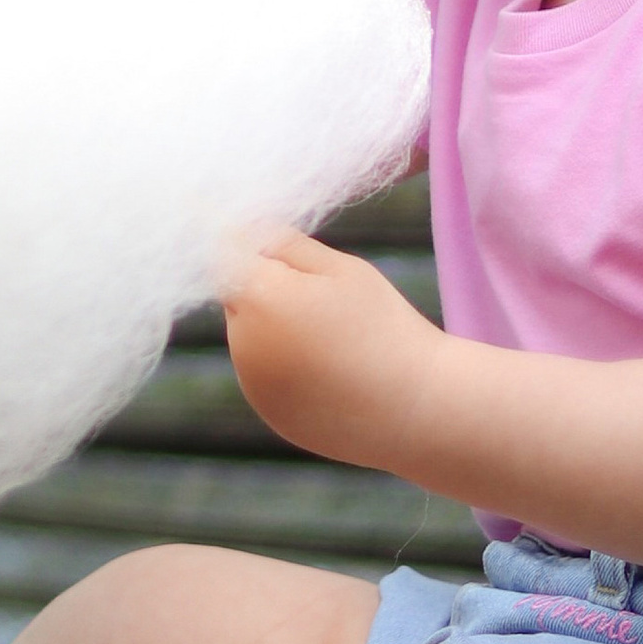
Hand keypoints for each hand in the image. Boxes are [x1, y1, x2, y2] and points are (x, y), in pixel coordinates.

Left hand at [220, 233, 441, 470]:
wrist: (416, 406)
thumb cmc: (383, 325)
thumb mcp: (341, 269)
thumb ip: (286, 244)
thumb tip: (244, 230)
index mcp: (259, 298)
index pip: (226, 253)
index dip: (250, 243)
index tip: (278, 245)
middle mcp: (244, 344)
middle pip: (237, 298)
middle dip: (267, 289)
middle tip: (325, 301)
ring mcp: (253, 385)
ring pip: (251, 339)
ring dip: (276, 331)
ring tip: (336, 343)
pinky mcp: (270, 413)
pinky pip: (267, 377)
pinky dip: (290, 369)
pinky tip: (336, 374)